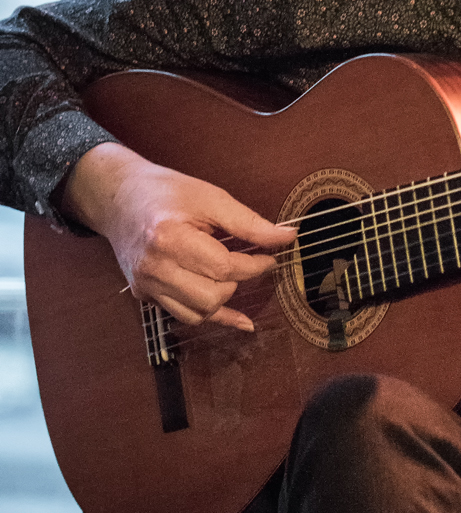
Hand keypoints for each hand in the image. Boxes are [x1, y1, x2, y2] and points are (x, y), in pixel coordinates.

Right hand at [62, 142, 295, 331]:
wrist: (120, 198)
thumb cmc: (167, 192)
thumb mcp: (210, 197)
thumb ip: (249, 222)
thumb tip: (288, 237)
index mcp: (169, 239)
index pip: (223, 267)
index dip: (255, 264)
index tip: (271, 256)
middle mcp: (154, 269)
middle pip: (211, 295)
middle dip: (240, 281)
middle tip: (253, 262)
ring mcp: (146, 286)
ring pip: (198, 314)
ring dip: (225, 299)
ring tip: (234, 275)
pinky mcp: (145, 295)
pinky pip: (184, 316)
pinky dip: (213, 317)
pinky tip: (240, 320)